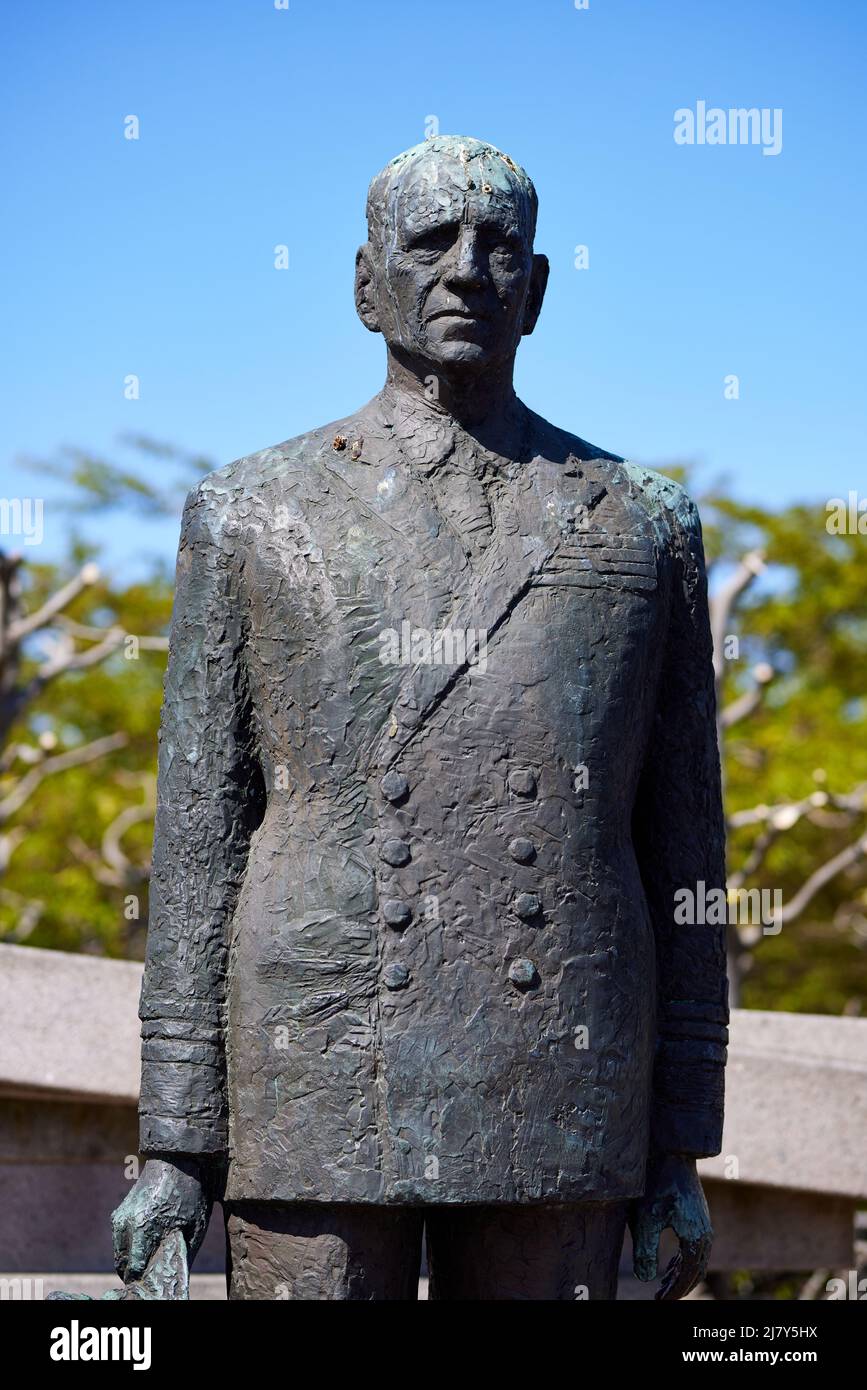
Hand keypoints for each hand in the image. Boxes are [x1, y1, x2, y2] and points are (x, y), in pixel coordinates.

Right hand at [111, 1155, 211, 1282]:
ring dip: (131, 1261)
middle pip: (123, 1265)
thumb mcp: (194, 1225)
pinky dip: (130, 1248)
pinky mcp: (119, 1212)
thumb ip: (181, 1254)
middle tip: (153, 1273)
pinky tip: (147, 1245)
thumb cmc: (190, 1191)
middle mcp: (125, 1223)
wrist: (177, 1158)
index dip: (145, 1278)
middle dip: (136, 1273)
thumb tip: (174, 1276)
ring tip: (151, 1259)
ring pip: (120, 1253)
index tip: (157, 1280)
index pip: (133, 1270)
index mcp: (142, 1228)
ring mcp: (120, 1217)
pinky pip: (121, 1240)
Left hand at [629, 1150, 711, 1299]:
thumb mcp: (645, 1218)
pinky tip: (669, 1265)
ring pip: (697, 1260)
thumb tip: (646, 1278)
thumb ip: (645, 1250)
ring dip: (681, 1275)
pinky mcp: (698, 1216)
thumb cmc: (655, 1183)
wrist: (670, 1152)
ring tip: (662, 1286)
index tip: (659, 1301)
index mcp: (695, 1237)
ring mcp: (704, 1224)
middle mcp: (705, 1233)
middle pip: (696, 1270)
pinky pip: (695, 1247)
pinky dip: (683, 1261)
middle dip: (679, 1287)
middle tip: (661, 1297)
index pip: (687, 1275)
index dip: (674, 1292)